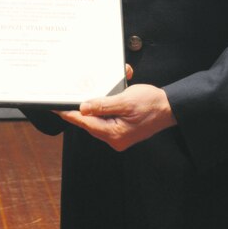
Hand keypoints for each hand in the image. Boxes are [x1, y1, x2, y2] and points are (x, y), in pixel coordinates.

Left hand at [58, 84, 175, 150]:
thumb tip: (82, 108)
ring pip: (99, 117)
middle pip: (91, 121)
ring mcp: (119, 134)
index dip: (70, 114)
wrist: (171, 107)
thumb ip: (102, 105)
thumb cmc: (152, 104)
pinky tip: (115, 93)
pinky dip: (109, 104)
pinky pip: (109, 116)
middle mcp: (115, 138)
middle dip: (87, 104)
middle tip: (74, 93)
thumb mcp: (125, 101)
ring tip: (106, 90)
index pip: (85, 123)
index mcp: (114, 134)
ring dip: (100, 102)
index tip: (56, 108)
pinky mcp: (122, 128)